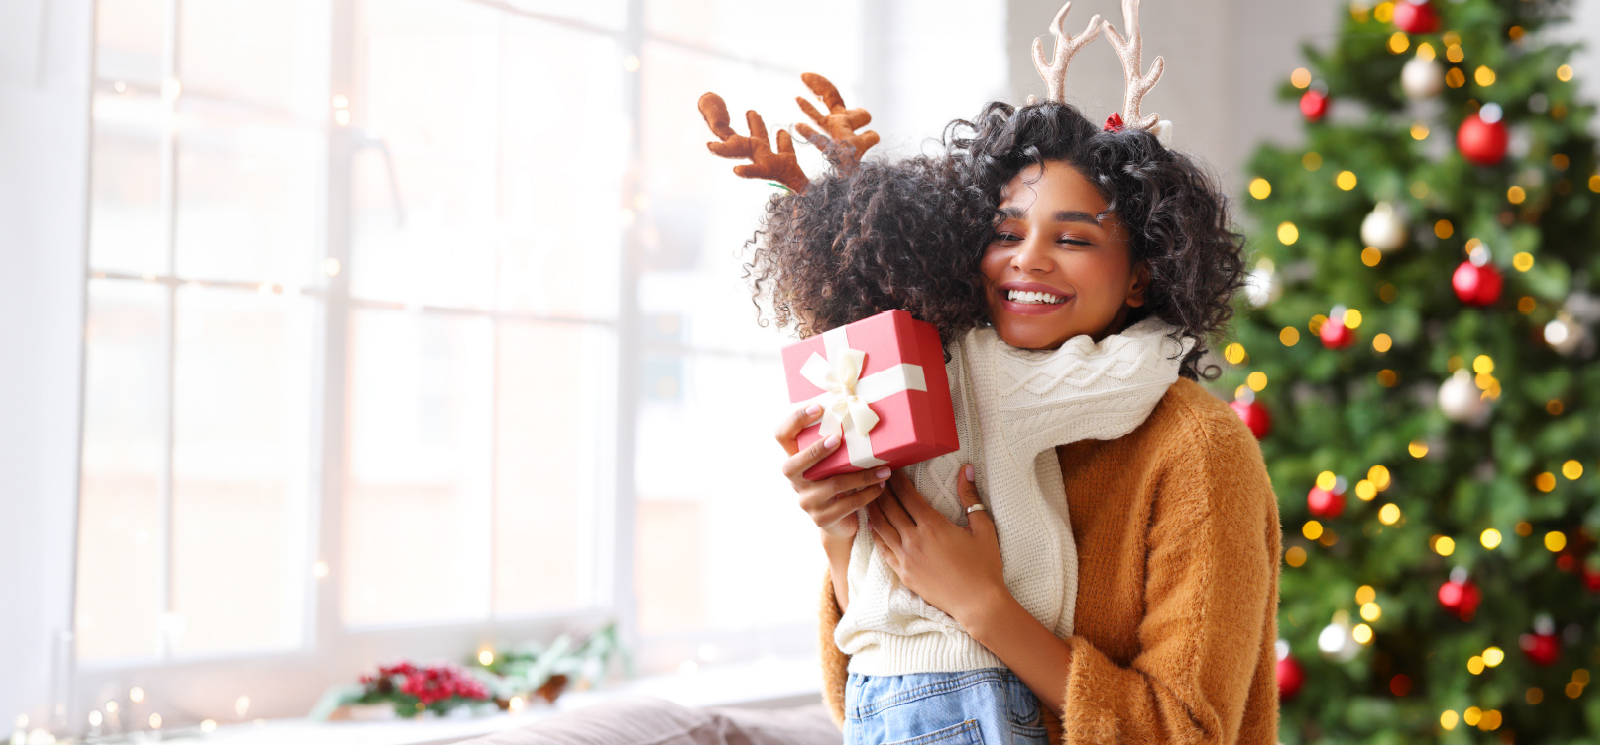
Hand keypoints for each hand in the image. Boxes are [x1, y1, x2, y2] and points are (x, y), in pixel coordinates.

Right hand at [776, 404, 891, 541]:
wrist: (840, 522)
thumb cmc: (838, 479)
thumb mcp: (833, 460)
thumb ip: (836, 441)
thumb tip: (861, 406)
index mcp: (794, 458)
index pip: (781, 435)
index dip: (795, 419)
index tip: (819, 408)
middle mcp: (795, 480)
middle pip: (793, 464)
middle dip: (815, 451)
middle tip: (838, 440)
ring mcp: (806, 501)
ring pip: (832, 485)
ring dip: (862, 475)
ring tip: (884, 469)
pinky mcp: (822, 518)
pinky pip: (847, 504)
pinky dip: (868, 493)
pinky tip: (881, 485)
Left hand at [868, 465, 1004, 626]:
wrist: (977, 604)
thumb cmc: (984, 566)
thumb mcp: (983, 528)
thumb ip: (970, 497)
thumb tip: (966, 469)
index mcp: (933, 525)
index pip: (908, 496)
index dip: (897, 480)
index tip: (892, 470)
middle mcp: (914, 540)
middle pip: (890, 508)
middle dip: (882, 491)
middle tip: (876, 479)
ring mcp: (906, 558)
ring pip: (881, 528)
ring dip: (874, 510)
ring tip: (869, 498)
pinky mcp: (903, 574)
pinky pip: (883, 550)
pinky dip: (876, 535)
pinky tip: (873, 527)